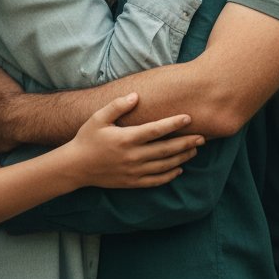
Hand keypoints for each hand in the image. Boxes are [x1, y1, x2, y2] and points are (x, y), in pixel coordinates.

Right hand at [64, 93, 201, 188]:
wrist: (75, 167)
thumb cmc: (87, 138)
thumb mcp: (98, 118)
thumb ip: (118, 105)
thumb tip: (137, 95)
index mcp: (126, 138)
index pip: (156, 130)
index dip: (174, 123)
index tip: (188, 117)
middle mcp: (133, 156)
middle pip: (166, 150)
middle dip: (186, 142)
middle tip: (202, 137)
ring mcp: (133, 171)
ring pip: (165, 166)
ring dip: (182, 158)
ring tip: (195, 150)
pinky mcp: (132, 182)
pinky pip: (156, 181)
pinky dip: (170, 175)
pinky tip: (179, 169)